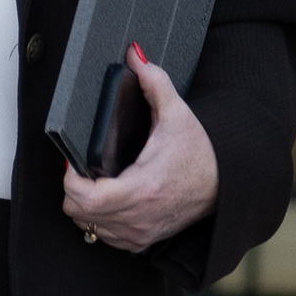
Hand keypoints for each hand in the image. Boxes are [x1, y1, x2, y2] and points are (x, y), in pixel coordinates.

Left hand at [61, 46, 218, 250]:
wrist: (225, 184)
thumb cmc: (201, 154)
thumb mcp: (177, 114)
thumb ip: (154, 81)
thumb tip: (135, 55)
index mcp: (143, 187)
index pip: (86, 198)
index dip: (71, 179)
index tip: (73, 162)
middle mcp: (139, 216)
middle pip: (78, 213)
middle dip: (74, 189)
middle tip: (82, 169)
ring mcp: (139, 232)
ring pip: (87, 226)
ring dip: (85, 206)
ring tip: (96, 183)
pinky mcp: (141, 240)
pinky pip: (103, 236)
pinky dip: (99, 220)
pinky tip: (110, 200)